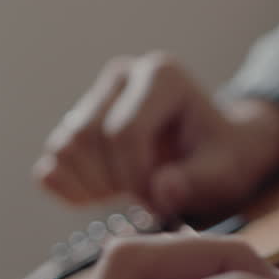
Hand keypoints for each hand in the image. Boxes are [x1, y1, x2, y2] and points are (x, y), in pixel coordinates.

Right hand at [33, 52, 278, 215]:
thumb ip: (197, 181)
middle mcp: (122, 76)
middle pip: (88, 137)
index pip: (124, 130)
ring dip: (92, 187)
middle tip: (147, 202)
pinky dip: (70, 188)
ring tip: (130, 196)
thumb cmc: (224, 157)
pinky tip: (103, 197)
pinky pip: (53, 161)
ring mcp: (95, 97)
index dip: (135, 178)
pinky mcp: (77, 122)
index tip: (159, 203)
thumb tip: (161, 189)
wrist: (216, 151)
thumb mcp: (225, 172)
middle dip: (114, 183)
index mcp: (161, 75)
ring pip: (65, 147)